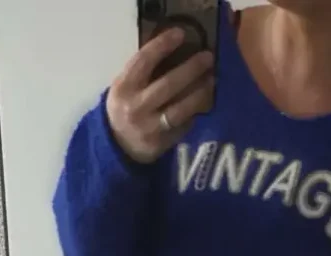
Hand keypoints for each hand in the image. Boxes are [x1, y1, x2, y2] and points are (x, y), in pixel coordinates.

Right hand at [106, 29, 214, 163]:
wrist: (118, 145)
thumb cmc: (126, 107)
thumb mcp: (125, 87)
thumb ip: (143, 72)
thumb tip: (176, 52)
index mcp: (124, 88)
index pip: (144, 61)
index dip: (162, 45)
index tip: (180, 34)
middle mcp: (136, 107)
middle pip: (168, 84)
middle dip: (191, 69)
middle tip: (208, 57)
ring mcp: (150, 127)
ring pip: (180, 108)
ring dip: (200, 93)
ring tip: (212, 80)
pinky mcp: (162, 142)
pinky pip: (184, 125)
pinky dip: (195, 112)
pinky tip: (205, 102)